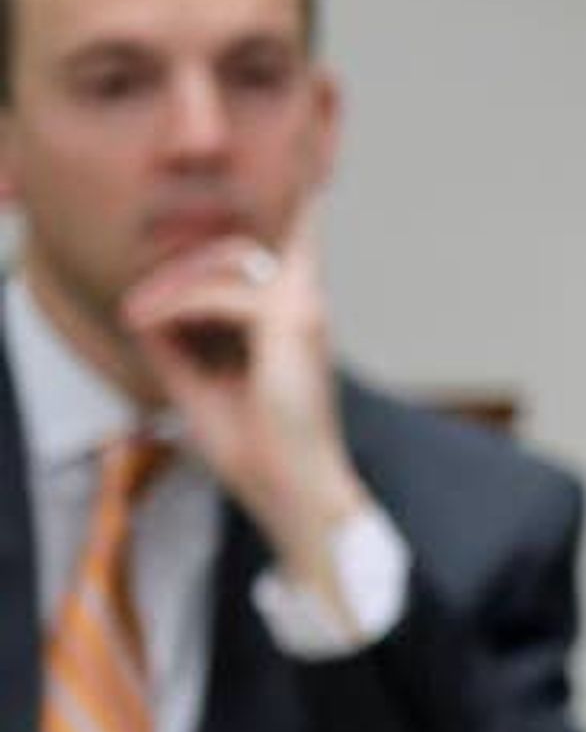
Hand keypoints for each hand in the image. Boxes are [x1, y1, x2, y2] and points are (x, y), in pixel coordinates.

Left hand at [118, 231, 367, 585]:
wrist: (289, 489)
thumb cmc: (254, 449)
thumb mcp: (198, 384)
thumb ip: (175, 345)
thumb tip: (141, 310)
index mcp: (292, 323)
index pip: (273, 251)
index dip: (228, 242)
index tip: (174, 279)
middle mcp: (306, 308)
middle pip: (238, 248)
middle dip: (180, 267)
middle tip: (136, 308)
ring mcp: (304, 311)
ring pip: (229, 258)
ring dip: (172, 282)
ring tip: (133, 315)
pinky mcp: (290, 323)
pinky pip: (218, 295)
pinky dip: (174, 306)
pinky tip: (143, 325)